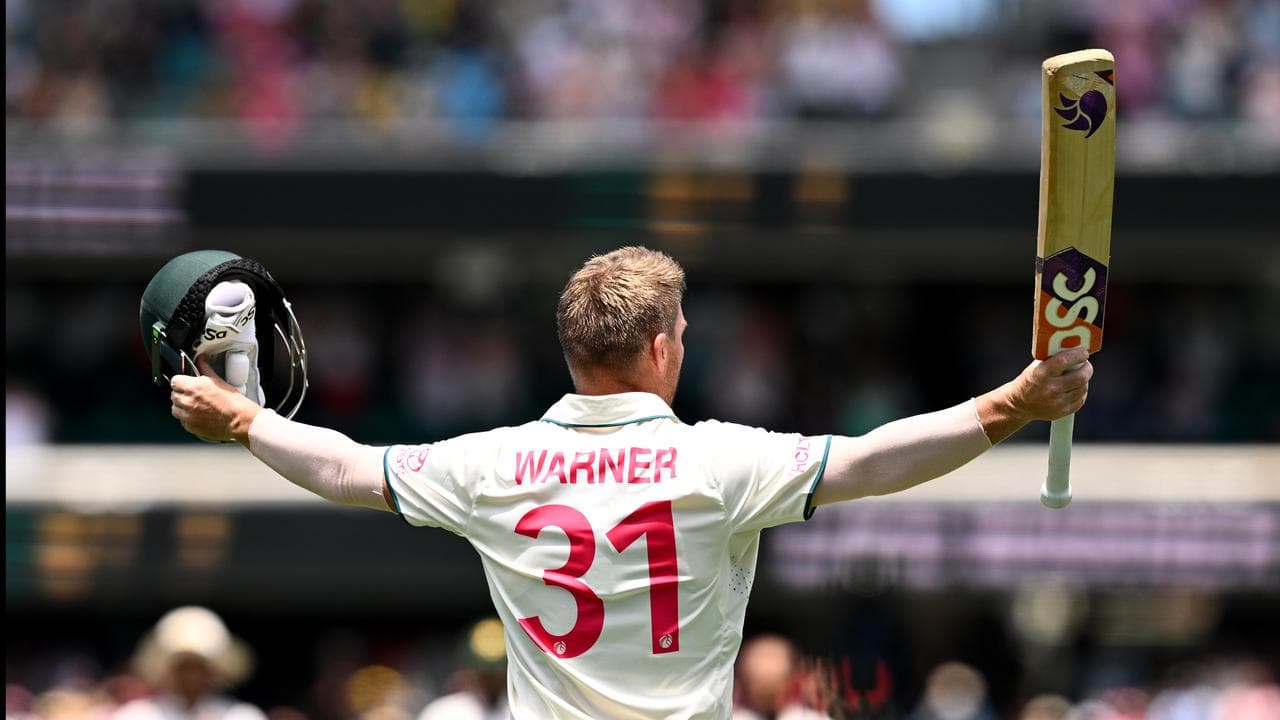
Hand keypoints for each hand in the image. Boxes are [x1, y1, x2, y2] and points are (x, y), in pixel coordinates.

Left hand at [170, 355, 261, 444]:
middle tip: (194, 395)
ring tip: (196, 406)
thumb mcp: (218, 381)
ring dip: (182, 406)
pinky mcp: (190, 427)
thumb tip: (201, 360)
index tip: (186, 383)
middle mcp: (186, 401)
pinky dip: (187, 418)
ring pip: (175, 408)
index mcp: (192, 387)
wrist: (238, 420)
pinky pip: (182, 420)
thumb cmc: (232, 402)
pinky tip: (199, 415)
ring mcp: (187, 416)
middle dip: (182, 394)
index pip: (174, 381)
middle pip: (174, 395)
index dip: (181, 381)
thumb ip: (205, 369)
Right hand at [975, 347, 1092, 444]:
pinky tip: (1075, 388)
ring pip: (1083, 388)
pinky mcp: (1062, 411)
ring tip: (1078, 376)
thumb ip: (1054, 358)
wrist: (1018, 404)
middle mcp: (1050, 388)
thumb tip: (1073, 349)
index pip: (1064, 360)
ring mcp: (1057, 402)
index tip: (1083, 352)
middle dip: (1087, 368)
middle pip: (1080, 376)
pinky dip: (1081, 392)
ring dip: (1084, 380)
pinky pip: (1080, 399)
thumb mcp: (1036, 366)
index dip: (1078, 355)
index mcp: (1041, 373)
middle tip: (1085, 365)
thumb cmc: (1029, 381)